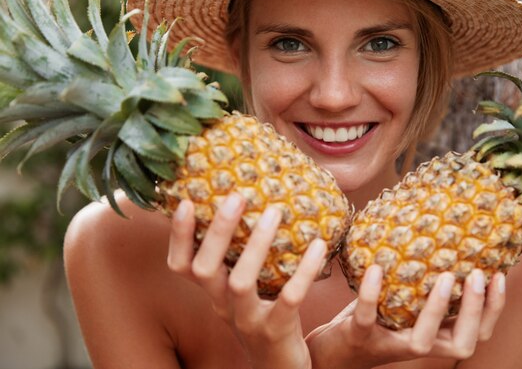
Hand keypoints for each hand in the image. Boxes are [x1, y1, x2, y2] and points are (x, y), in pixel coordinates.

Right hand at [168, 193, 327, 368]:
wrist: (280, 368)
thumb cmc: (264, 317)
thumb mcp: (244, 292)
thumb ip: (240, 259)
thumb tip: (249, 207)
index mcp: (212, 294)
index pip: (180, 265)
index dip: (178, 237)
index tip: (186, 202)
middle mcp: (222, 306)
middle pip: (204, 269)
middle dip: (218, 231)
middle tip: (237, 197)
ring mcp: (247, 321)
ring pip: (241, 282)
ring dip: (256, 245)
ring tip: (274, 212)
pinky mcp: (276, 331)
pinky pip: (288, 298)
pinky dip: (302, 271)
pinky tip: (317, 245)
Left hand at [306, 266, 505, 367]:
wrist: (332, 347)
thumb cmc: (374, 318)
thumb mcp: (404, 300)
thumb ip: (423, 282)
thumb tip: (444, 237)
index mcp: (435, 336)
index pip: (478, 332)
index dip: (493, 309)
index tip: (499, 274)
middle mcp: (419, 346)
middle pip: (464, 343)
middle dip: (476, 311)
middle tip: (477, 275)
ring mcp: (390, 345)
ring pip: (424, 341)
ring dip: (438, 310)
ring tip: (443, 277)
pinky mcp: (360, 337)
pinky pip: (368, 318)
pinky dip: (371, 293)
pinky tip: (376, 268)